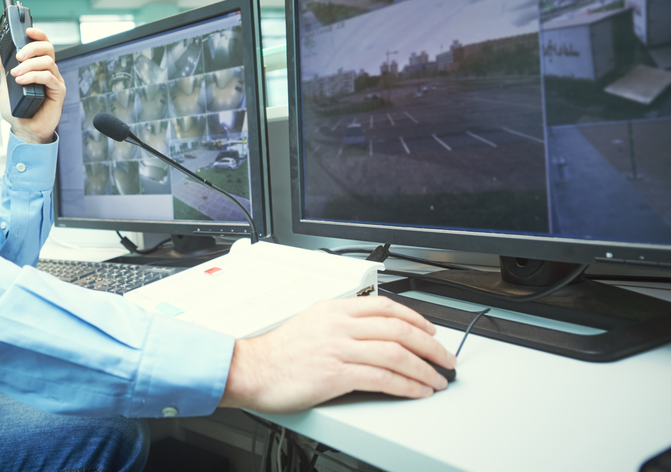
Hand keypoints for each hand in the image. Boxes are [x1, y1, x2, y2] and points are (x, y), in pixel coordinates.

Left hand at [0, 27, 65, 144]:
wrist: (24, 130)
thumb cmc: (18, 110)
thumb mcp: (7, 86)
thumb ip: (6, 69)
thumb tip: (1, 53)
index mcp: (39, 67)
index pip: (43, 45)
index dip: (38, 34)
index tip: (27, 30)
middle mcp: (49, 71)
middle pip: (48, 48)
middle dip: (32, 47)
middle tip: (18, 56)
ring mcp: (55, 81)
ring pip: (47, 62)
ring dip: (29, 65)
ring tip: (16, 74)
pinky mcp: (58, 92)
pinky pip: (48, 77)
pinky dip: (34, 76)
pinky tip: (22, 81)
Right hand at [219, 296, 455, 412]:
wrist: (251, 369)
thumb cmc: (277, 353)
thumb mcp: (310, 323)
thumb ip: (339, 324)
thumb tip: (370, 335)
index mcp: (334, 309)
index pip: (385, 306)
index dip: (414, 318)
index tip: (429, 330)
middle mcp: (339, 324)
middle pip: (398, 328)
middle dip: (429, 344)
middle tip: (445, 357)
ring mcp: (339, 348)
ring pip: (396, 353)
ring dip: (424, 368)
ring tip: (437, 379)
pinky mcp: (337, 374)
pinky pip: (383, 378)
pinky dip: (407, 385)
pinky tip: (417, 391)